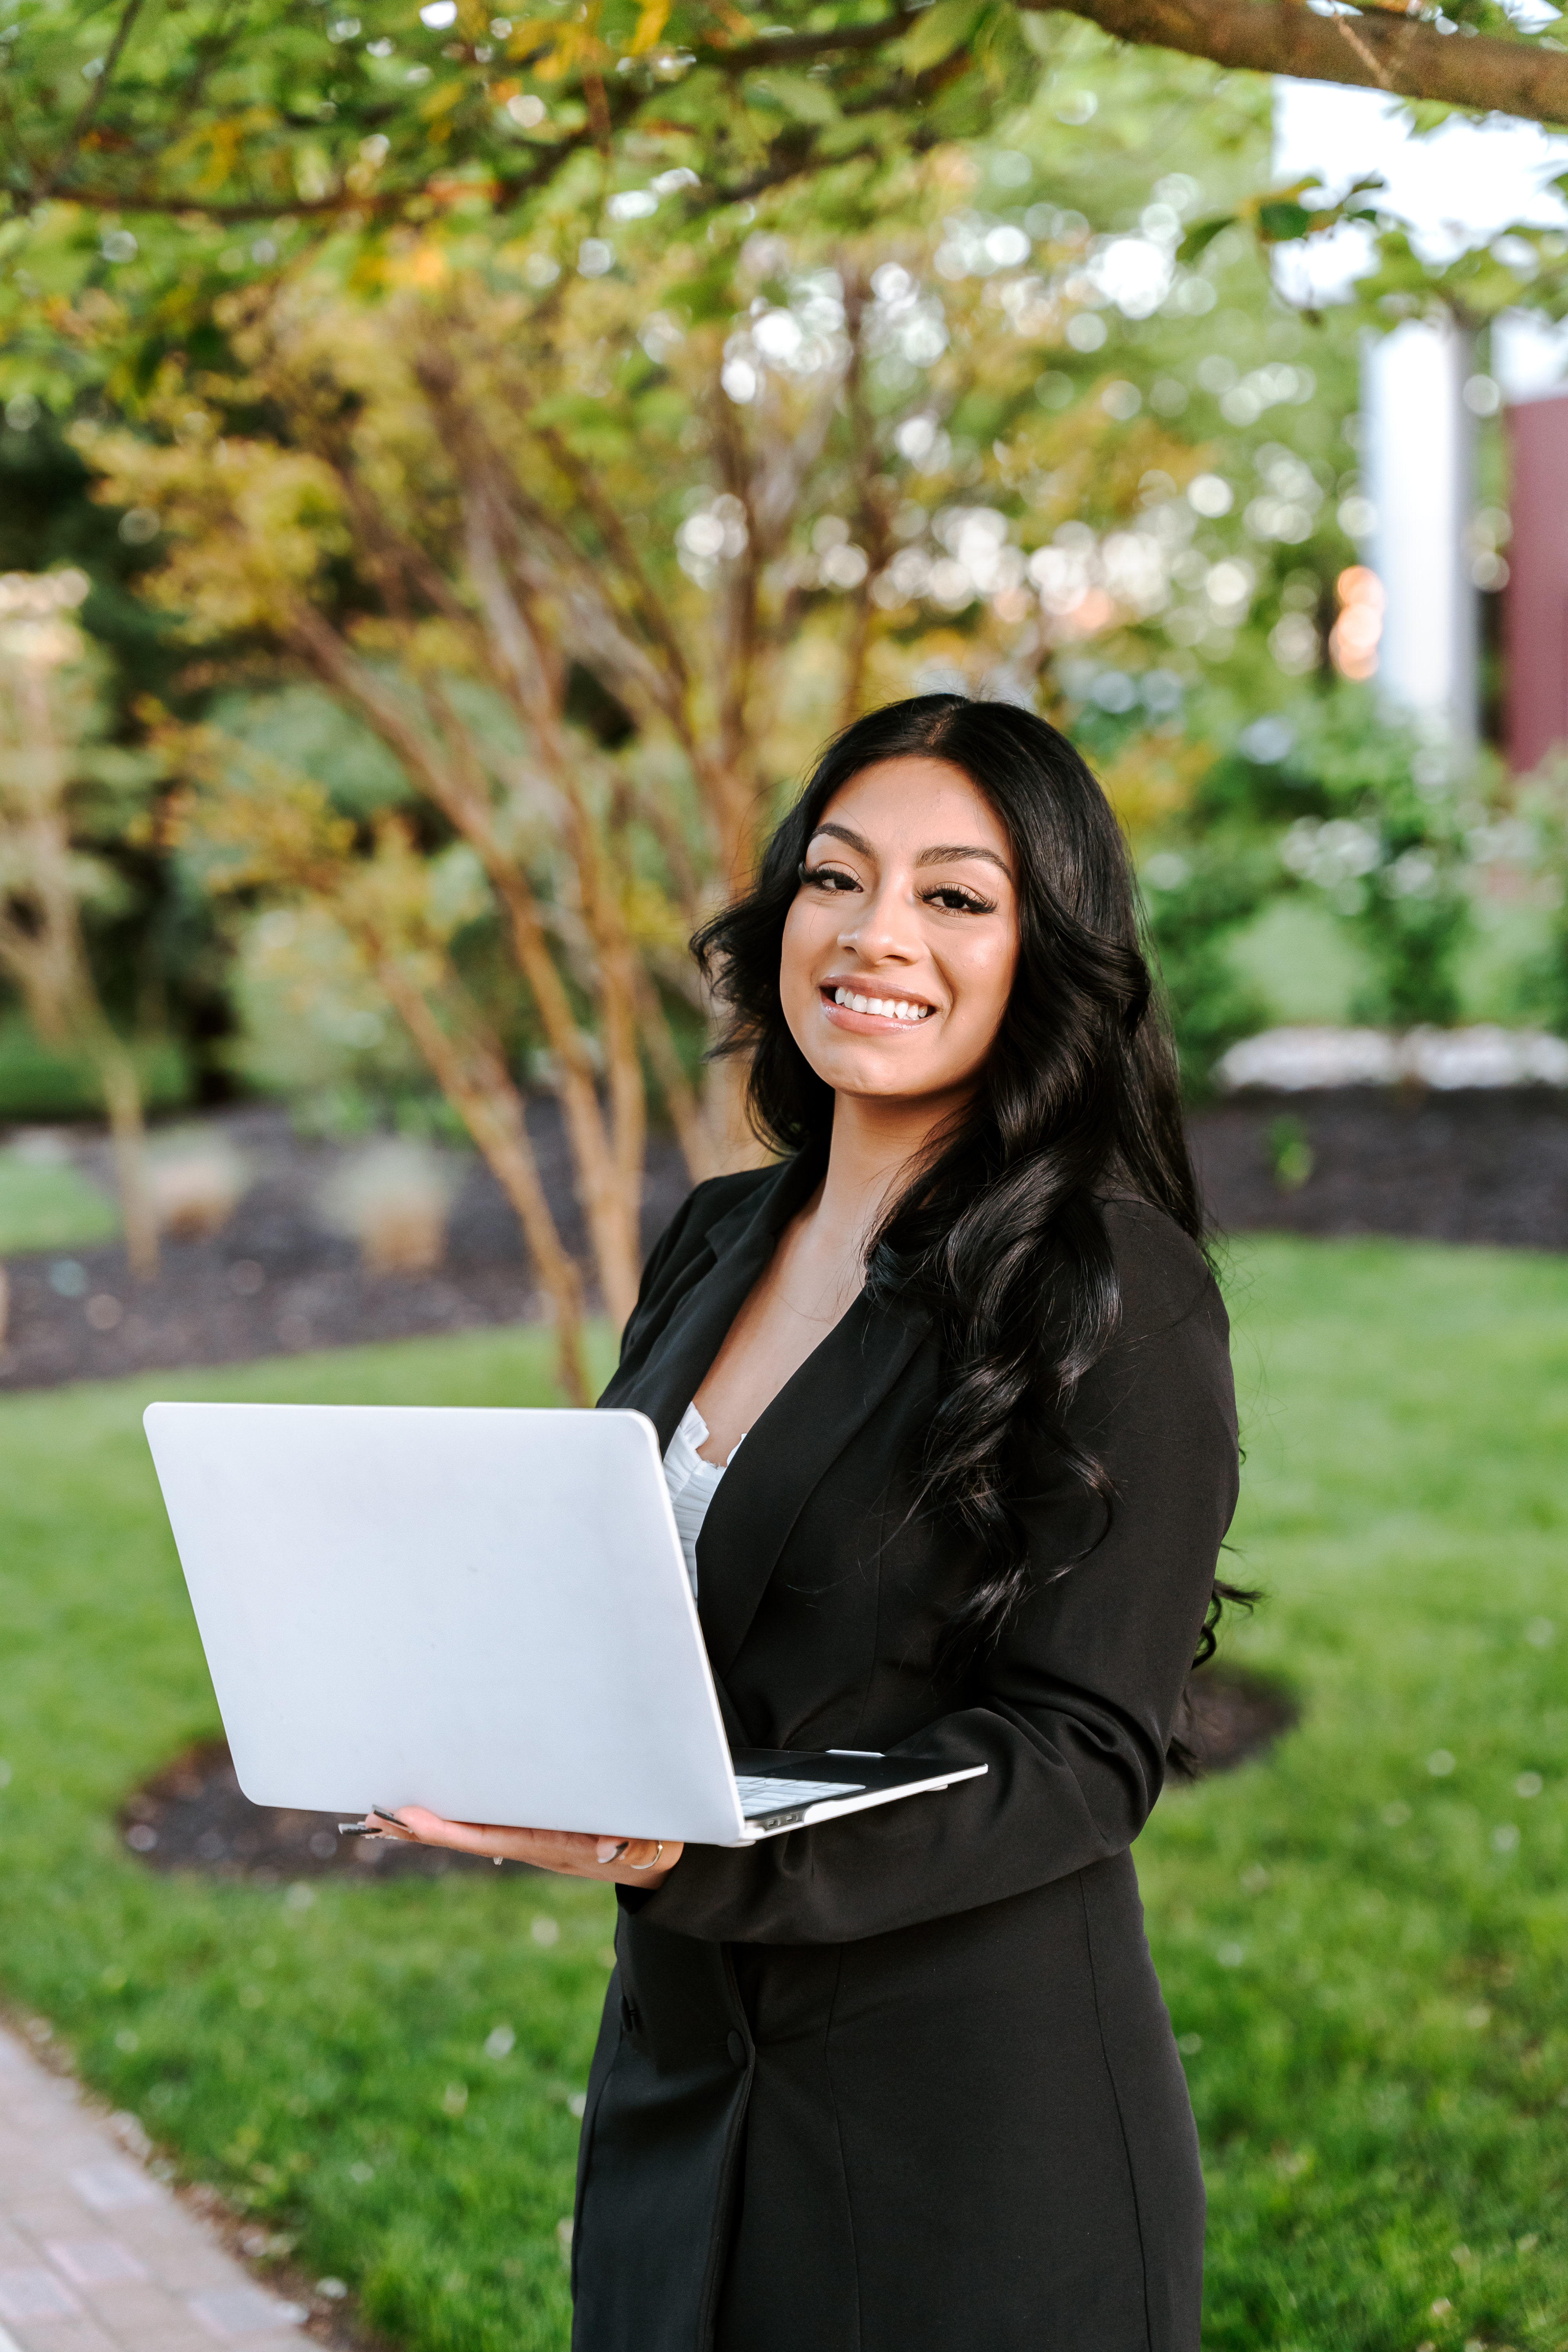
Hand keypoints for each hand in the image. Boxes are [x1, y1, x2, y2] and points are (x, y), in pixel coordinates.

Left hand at [363, 1807, 680, 1888]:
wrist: (659, 1863)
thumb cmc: (654, 1844)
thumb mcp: (650, 1844)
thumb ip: (633, 1845)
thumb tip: (610, 1847)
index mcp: (549, 1846)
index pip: (487, 1838)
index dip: (446, 1829)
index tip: (408, 1818)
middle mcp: (530, 1847)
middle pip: (464, 1838)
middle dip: (418, 1829)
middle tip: (370, 1815)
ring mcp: (530, 1842)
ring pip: (469, 1832)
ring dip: (427, 1825)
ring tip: (384, 1813)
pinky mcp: (536, 1834)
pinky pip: (485, 1826)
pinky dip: (453, 1820)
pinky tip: (430, 1813)